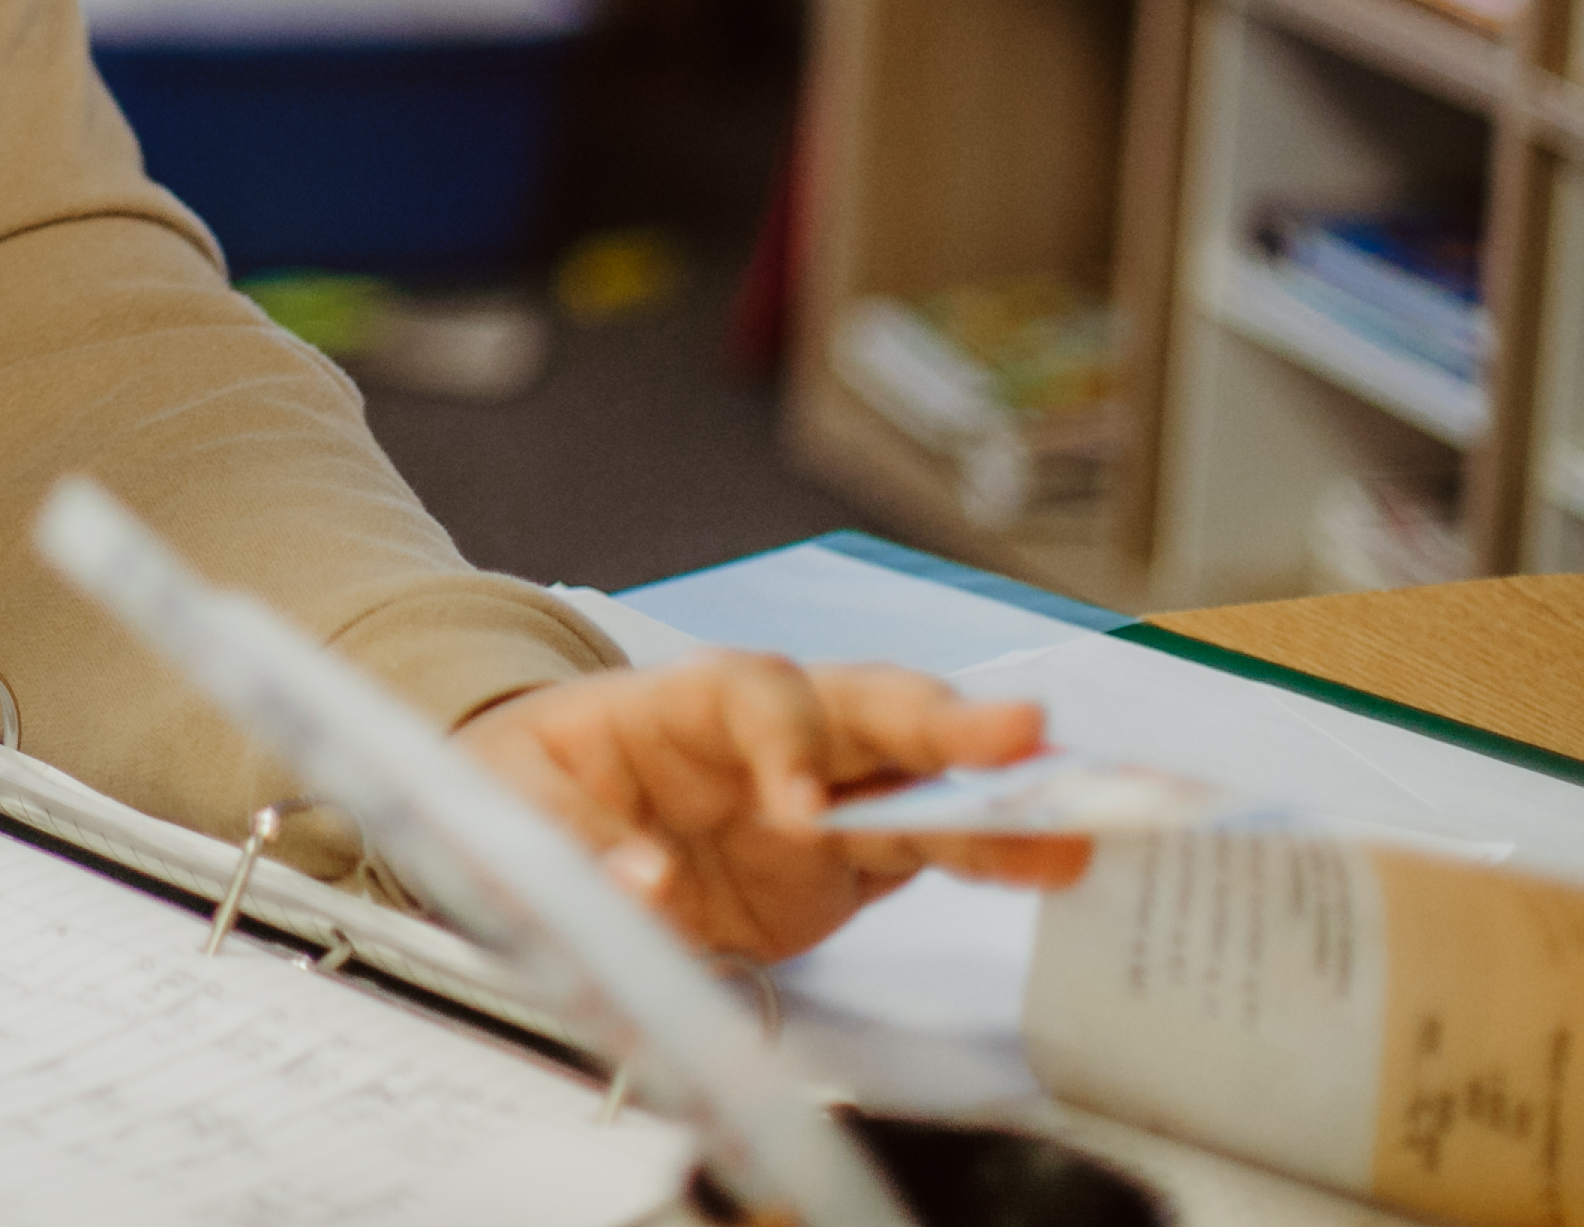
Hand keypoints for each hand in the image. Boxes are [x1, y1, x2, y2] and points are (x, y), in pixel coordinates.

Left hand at [449, 652, 1095, 962]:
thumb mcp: (509, 798)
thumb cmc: (531, 777)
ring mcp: (823, 790)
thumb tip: (644, 885)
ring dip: (994, 794)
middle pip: (867, 706)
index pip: (753, 699)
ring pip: (920, 774)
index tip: (800, 813)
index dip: (786, 748)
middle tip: (1019, 738)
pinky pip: (926, 846)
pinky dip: (987, 854)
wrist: (547, 810)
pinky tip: (1050, 862)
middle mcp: (774, 733)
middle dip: (941, 721)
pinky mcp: (846, 857)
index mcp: (685, 700)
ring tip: (1075, 821)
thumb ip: (572, 839)